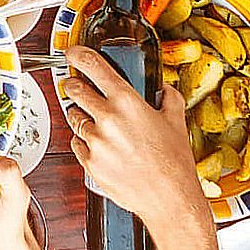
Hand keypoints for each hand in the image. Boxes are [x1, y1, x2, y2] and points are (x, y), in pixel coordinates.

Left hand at [61, 49, 207, 236]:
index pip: (93, 66)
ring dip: (81, 116)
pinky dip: (85, 142)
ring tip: (100, 125)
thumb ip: (168, 99)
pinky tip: (102, 146)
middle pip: (73, 89)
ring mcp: (95, 141)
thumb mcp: (176, 122)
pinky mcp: (88, 162)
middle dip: (76, 86)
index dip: (78, 54)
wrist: (168, 198)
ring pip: (73, 118)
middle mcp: (107, 119)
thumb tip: (164, 90)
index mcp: (127, 102)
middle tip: (81, 89)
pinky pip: (76, 144)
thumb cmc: (173, 163)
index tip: (72, 51)